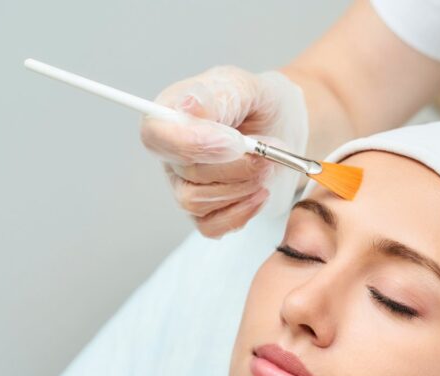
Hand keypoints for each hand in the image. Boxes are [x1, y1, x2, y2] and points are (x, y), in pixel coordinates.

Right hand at [140, 66, 307, 237]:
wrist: (284, 129)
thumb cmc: (259, 104)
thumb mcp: (244, 86)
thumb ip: (218, 96)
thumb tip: (188, 107)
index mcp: (170, 114)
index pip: (155, 135)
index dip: (191, 144)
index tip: (235, 142)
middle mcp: (171, 152)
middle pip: (186, 173)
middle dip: (235, 167)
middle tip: (267, 153)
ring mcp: (184, 184)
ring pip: (196, 202)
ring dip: (241, 187)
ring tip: (267, 166)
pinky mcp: (204, 211)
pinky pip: (210, 226)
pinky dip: (241, 212)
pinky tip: (259, 193)